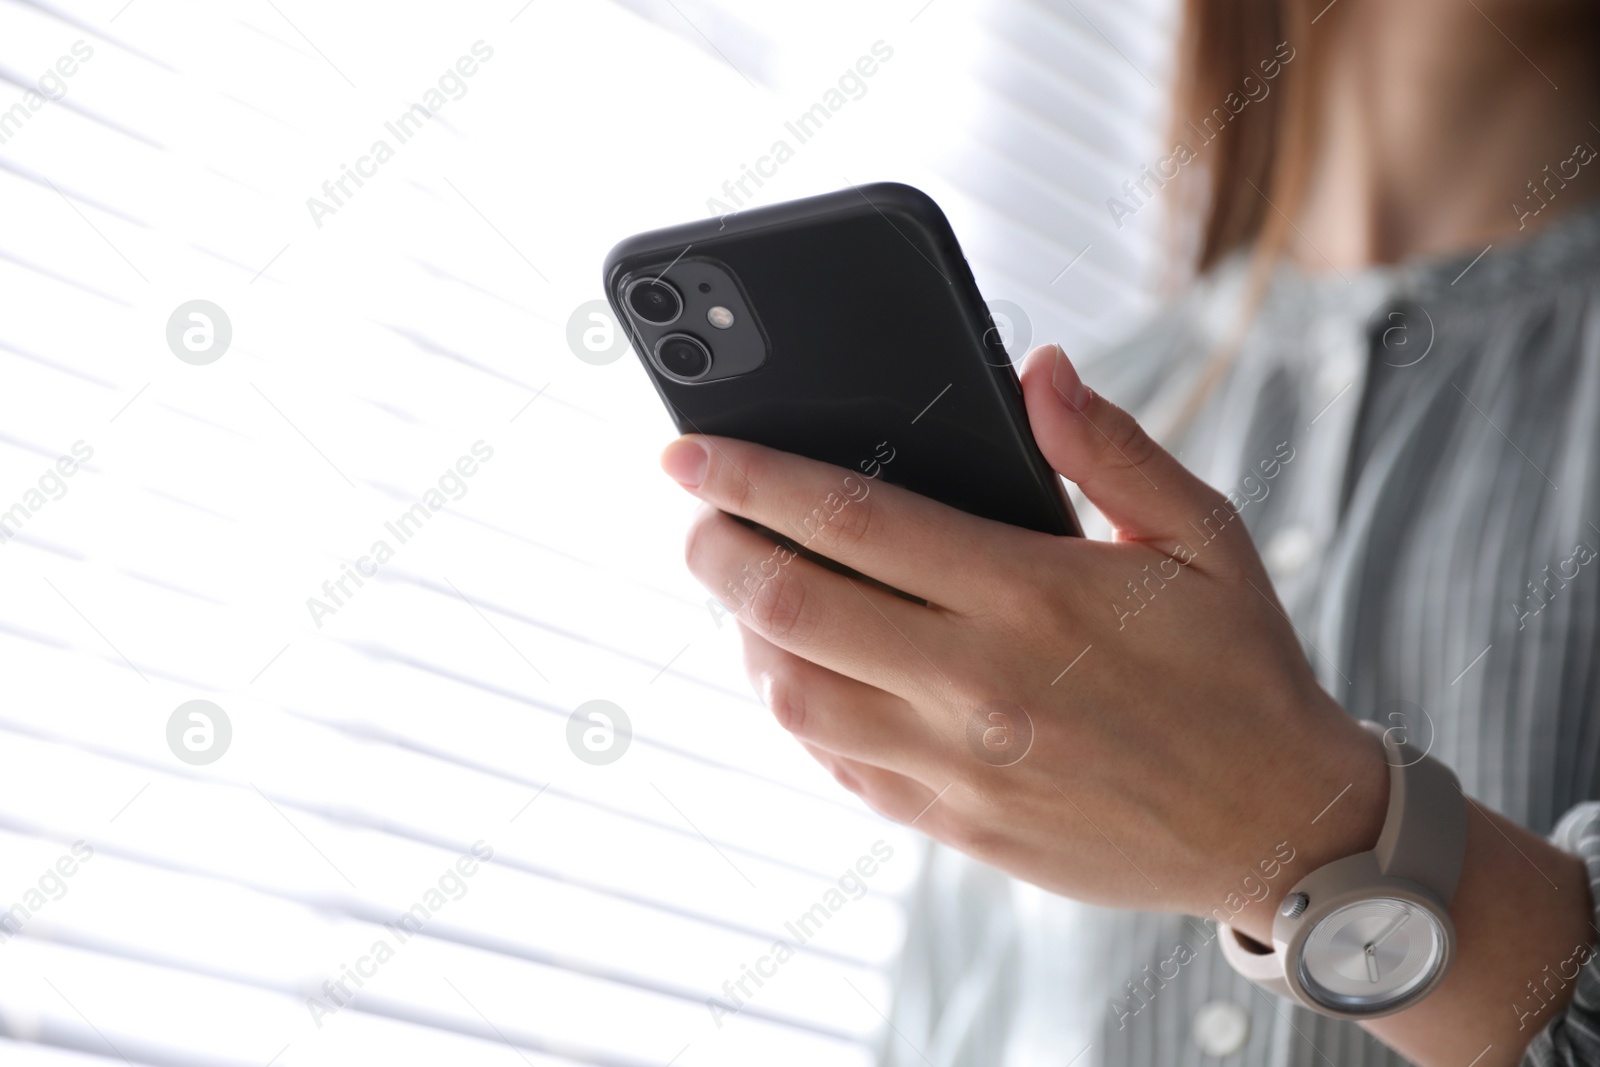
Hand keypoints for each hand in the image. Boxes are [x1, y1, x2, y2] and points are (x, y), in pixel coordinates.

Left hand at [661, 343, 1386, 936]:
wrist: (1279, 829)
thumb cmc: (1240, 669)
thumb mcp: (1202, 536)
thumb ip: (1110, 447)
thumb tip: (1037, 368)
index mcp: (1032, 595)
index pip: (850, 520)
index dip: (751, 478)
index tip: (688, 452)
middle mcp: (977, 684)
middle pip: (789, 608)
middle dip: (715, 550)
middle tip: (696, 516)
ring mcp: (958, 765)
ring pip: (792, 695)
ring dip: (744, 634)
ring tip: (746, 589)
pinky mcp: (955, 823)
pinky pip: (835, 763)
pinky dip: (795, 708)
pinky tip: (803, 669)